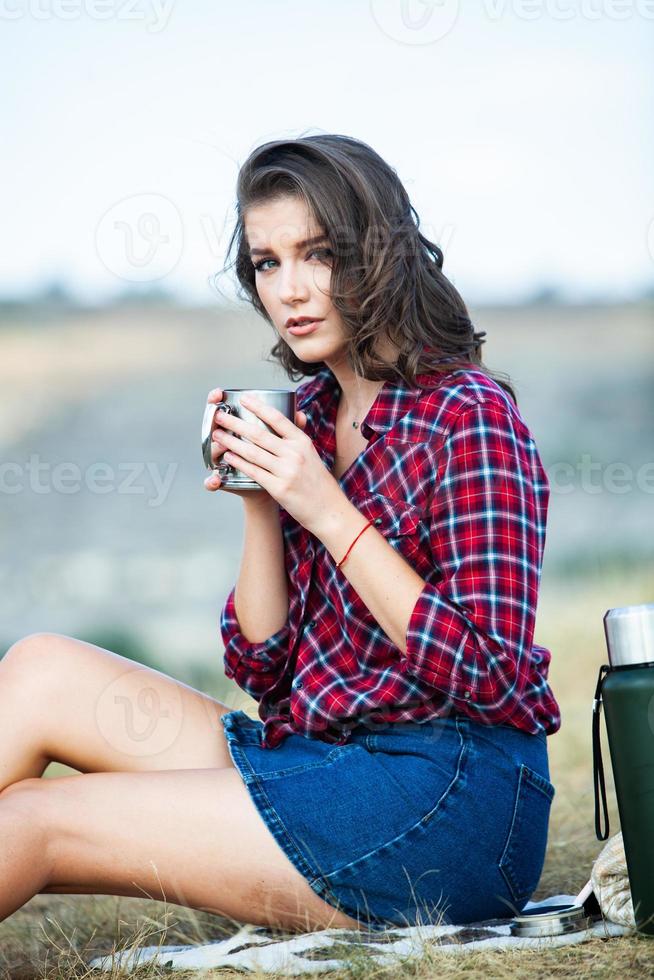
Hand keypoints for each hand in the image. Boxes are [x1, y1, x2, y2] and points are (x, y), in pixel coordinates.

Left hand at [203, 388, 308, 504]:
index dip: (259, 407)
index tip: (244, 398)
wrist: (329, 510)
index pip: (278, 419)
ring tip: (218, 435)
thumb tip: (298, 413)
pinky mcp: (279, 488)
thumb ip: (300, 436)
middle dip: (235, 423)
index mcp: (302, 442)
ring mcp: (287, 471)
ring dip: (232, 442)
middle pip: (259, 434)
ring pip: (253, 452)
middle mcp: (295, 454)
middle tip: (219, 416)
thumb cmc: (318, 482)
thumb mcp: (312, 454)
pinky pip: (254, 472)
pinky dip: (239, 463)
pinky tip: (228, 456)